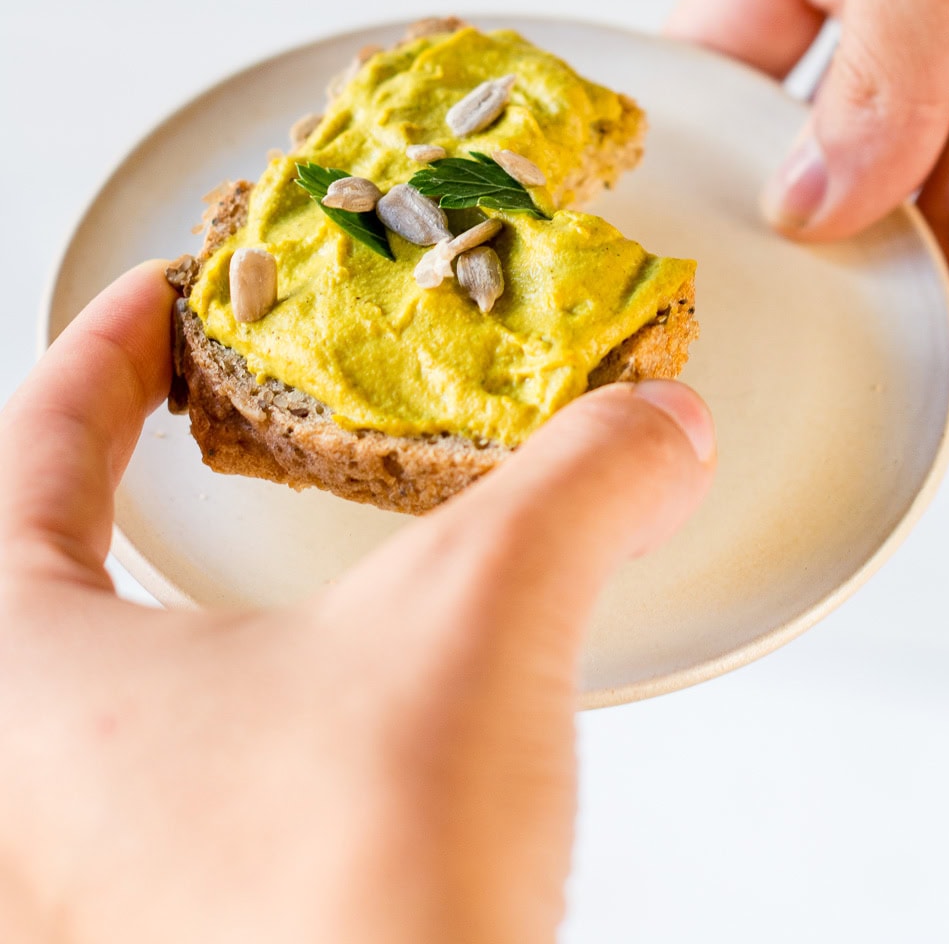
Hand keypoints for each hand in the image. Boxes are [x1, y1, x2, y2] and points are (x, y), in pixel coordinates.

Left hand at [0, 264, 713, 943]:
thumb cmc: (353, 902)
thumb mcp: (476, 625)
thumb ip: (574, 489)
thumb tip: (656, 425)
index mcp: (11, 673)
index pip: (29, 451)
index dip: (102, 353)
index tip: (158, 295)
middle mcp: (6, 785)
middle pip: (24, 571)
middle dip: (107, 480)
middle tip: (199, 416)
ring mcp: (62, 882)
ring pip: (69, 698)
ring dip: (149, 615)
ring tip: (245, 565)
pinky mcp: (140, 939)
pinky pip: (131, 796)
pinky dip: (203, 724)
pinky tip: (303, 725)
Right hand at [671, 0, 948, 421]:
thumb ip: (876, 53)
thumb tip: (810, 203)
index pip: (735, 55)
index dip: (689, 149)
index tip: (650, 254)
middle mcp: (936, 3)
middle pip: (847, 164)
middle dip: (813, 258)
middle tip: (764, 358)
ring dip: (924, 311)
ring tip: (875, 399)